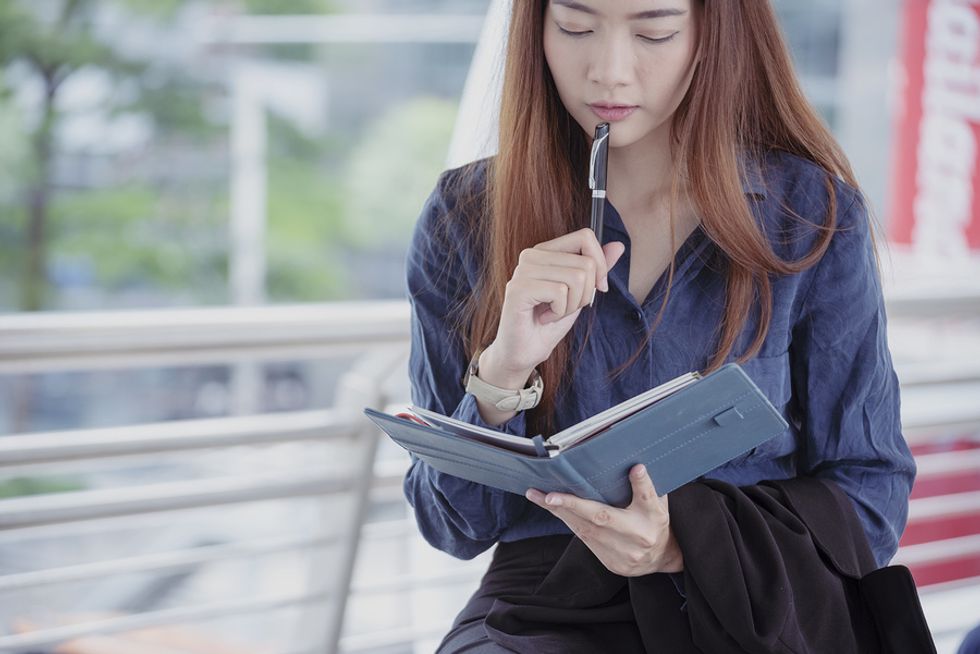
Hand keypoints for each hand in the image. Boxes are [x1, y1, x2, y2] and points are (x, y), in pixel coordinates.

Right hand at [479, 228, 624, 389]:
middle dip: (585, 294)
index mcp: (545, 251)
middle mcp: (531, 255)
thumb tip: (618, 246)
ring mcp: (523, 270)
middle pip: (586, 263)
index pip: (585, 237)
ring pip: (577, 278)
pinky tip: (544, 318)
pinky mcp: (518, 289)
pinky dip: (559, 312)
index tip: (597, 288)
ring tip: (553, 313)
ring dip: (572, 305)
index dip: (600, 264)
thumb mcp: (580, 293)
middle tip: (565, 308)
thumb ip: (597, 269)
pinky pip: (560, 292)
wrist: (525, 351)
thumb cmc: (549, 322)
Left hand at [525, 464, 683, 576]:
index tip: (636, 468)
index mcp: (653, 518)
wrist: (660, 559)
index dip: (641, 483)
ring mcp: (621, 552)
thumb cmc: (656, 522)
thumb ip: (646, 486)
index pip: (647, 498)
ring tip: (536, 495)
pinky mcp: (609, 561)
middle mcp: (636, 537)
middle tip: (547, 495)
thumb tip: (634, 465)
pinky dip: (567, 521)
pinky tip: (552, 508)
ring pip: (584, 530)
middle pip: (602, 517)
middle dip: (572, 505)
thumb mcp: (658, 502)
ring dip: (559, 512)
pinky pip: (583, 539)